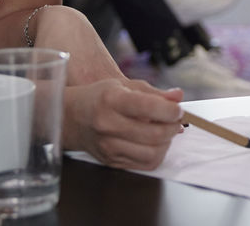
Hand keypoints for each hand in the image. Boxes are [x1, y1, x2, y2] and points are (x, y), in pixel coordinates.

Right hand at [64, 78, 184, 170]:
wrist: (71, 118)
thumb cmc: (100, 97)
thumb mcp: (124, 86)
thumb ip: (154, 92)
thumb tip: (178, 96)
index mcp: (111, 100)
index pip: (148, 107)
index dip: (170, 110)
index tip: (178, 109)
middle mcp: (108, 124)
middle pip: (153, 134)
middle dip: (173, 127)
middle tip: (177, 120)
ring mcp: (108, 146)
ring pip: (152, 153)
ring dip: (167, 143)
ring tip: (166, 131)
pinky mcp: (111, 161)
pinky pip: (144, 164)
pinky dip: (157, 154)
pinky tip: (155, 142)